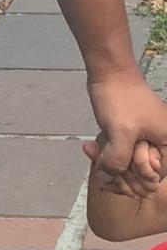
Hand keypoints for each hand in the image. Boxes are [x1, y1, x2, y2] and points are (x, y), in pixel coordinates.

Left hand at [88, 71, 166, 196]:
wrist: (108, 70)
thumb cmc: (120, 98)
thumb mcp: (121, 133)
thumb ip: (118, 161)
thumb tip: (106, 179)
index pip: (154, 178)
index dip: (134, 179)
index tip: (116, 171)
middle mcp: (158, 142)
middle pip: (140, 174)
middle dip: (118, 171)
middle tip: (100, 163)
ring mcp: (142, 138)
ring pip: (126, 165)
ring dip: (107, 162)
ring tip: (92, 152)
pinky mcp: (128, 133)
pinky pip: (119, 152)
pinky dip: (105, 153)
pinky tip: (90, 148)